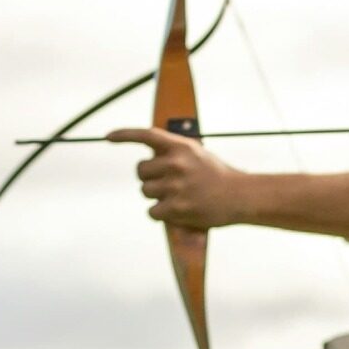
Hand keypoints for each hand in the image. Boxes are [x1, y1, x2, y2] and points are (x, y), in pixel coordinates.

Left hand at [107, 127, 248, 228]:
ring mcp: (175, 186)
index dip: (124, 135)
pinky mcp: (176, 208)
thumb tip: (149, 157)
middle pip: (140, 171)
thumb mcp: (197, 154)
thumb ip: (174, 152)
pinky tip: (177, 211)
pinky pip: (153, 211)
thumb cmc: (217, 176)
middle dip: (149, 177)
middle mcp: (176, 164)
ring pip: (145, 191)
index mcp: (181, 146)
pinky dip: (161, 214)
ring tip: (177, 197)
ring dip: (156, 196)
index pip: (145, 135)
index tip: (107, 137)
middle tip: (166, 183)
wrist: (241, 196)